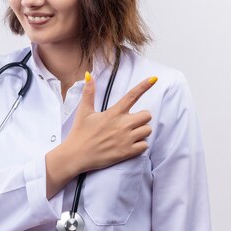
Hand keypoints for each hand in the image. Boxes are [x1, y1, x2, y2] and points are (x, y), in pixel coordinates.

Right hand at [46, 72, 156, 197]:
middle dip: (142, 117)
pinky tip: (130, 144)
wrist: (76, 156)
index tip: (154, 78)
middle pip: (147, 115)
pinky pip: (145, 146)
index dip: (144, 86)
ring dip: (142, 131)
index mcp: (114, 113)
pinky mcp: (127, 152)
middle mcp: (123, 125)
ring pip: (148, 131)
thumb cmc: (80, 133)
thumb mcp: (84, 111)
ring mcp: (126, 139)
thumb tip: (89, 75)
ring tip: (130, 134)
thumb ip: (89, 93)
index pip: (132, 96)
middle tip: (131, 121)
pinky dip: (140, 145)